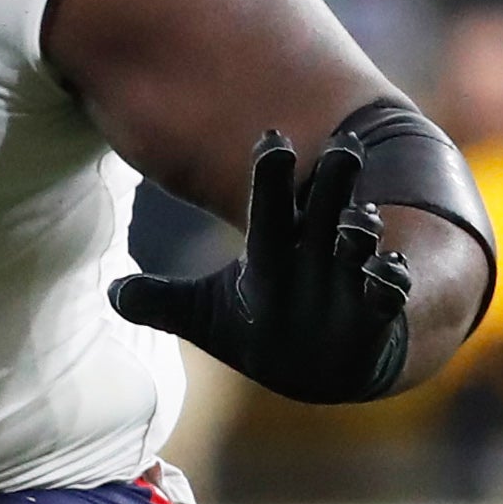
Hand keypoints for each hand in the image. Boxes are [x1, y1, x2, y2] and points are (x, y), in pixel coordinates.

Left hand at [109, 129, 412, 403]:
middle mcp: (315, 250)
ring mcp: (348, 276)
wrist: (320, 364)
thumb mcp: (206, 318)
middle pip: (325, 204)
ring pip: (359, 241)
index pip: (268, 201)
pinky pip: (390, 290)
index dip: (270, 173)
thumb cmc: (263, 327)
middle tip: (343, 145)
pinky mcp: (377, 310)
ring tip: (357, 223)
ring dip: (359, 230)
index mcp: (274, 243)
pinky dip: (388, 281)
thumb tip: (112, 294)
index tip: (272, 139)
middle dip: (335, 178)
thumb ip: (163, 303)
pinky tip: (384, 274)